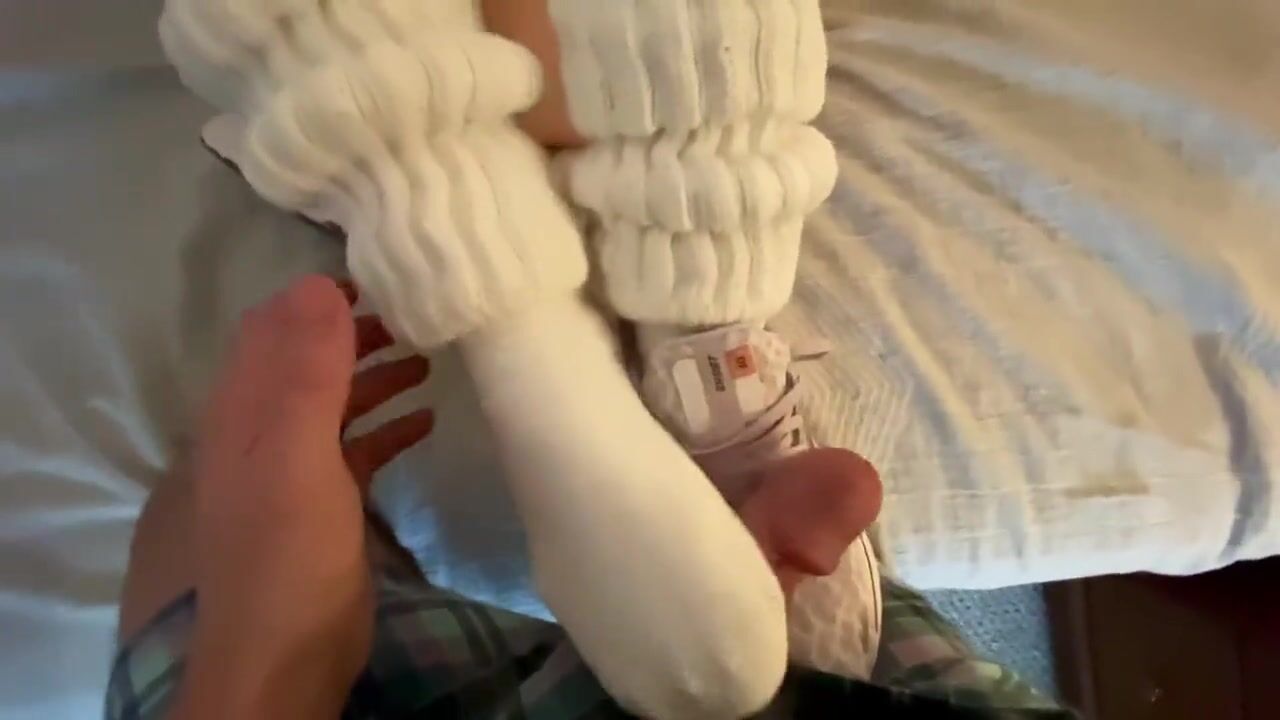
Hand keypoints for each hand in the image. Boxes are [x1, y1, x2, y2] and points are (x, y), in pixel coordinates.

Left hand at [173, 276, 432, 717]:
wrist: (286, 654)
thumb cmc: (287, 551)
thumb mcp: (297, 455)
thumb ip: (307, 373)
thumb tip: (321, 284)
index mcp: (243, 410)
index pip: (272, 326)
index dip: (318, 295)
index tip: (383, 270)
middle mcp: (262, 429)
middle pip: (307, 358)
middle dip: (356, 329)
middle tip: (420, 308)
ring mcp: (294, 467)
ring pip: (335, 399)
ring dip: (376, 372)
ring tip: (431, 353)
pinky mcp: (326, 503)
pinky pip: (358, 446)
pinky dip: (389, 425)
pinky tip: (428, 419)